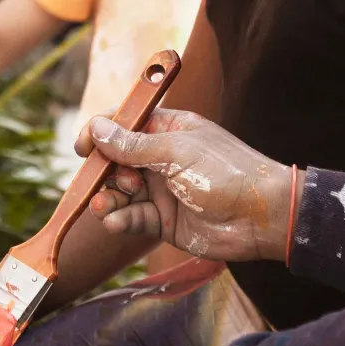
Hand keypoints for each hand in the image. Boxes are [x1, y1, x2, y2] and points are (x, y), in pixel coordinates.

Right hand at [76, 109, 297, 262]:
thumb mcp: (176, 152)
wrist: (262, 218)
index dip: (100, 133)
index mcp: (167, 130)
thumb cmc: (226, 172)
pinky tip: (114, 221)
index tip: (82, 147)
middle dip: (104, 171)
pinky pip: (132, 217)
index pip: (124, 124)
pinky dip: (119, 219)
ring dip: (107, 198)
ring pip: (120, 192)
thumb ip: (133, 145)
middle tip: (108, 180)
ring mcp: (162, 190)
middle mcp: (161, 158)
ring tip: (103, 205)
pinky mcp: (164, 220)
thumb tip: (97, 127)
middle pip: (116, 160)